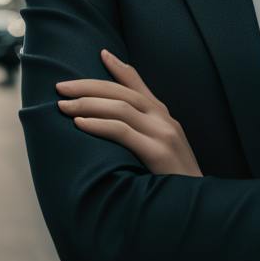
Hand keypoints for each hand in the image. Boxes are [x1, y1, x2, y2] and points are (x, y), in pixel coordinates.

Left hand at [56, 49, 202, 176]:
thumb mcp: (162, 152)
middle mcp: (164, 120)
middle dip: (88, 86)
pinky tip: (80, 124)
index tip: (102, 53)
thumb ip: (144, 136)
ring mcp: (163, 134)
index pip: (139, 85)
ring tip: (63, 106)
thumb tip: (116, 130)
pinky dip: (99, 124)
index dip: (120, 68)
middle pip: (122, 92)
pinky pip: (122, 131)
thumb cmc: (173, 185)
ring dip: (87, 103)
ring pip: (120, 107)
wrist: (198, 207)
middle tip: (61, 86)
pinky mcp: (158, 153)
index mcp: (165, 118)